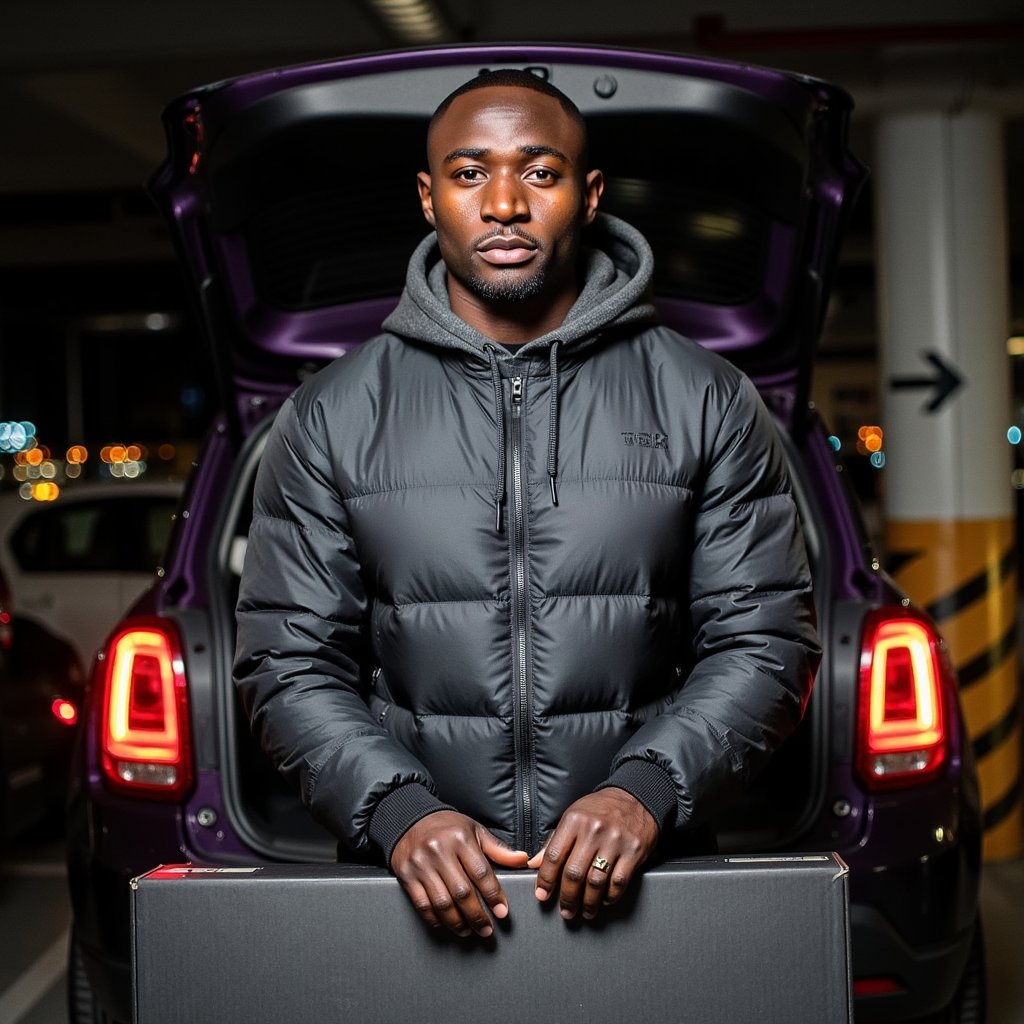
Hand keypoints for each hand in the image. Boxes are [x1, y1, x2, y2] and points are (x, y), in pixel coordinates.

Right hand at [390, 810, 527, 937]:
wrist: (410, 819)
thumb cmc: (447, 828)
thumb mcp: (474, 831)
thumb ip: (497, 849)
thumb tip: (523, 859)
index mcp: (460, 839)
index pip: (481, 873)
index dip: (494, 895)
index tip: (502, 912)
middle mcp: (440, 851)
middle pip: (462, 892)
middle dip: (477, 915)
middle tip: (487, 930)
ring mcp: (421, 864)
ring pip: (442, 902)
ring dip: (457, 922)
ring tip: (468, 931)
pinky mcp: (406, 875)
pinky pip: (422, 904)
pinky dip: (435, 918)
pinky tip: (446, 923)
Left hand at [527, 788, 658, 920]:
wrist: (636, 798)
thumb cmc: (600, 809)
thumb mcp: (574, 816)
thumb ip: (554, 840)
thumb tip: (535, 864)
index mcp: (574, 820)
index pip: (553, 855)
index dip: (546, 879)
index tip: (542, 895)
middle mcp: (593, 830)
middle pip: (574, 873)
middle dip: (567, 897)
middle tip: (566, 911)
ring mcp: (615, 841)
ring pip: (596, 882)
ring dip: (588, 902)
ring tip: (585, 911)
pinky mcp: (633, 851)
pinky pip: (618, 882)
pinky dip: (610, 896)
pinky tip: (605, 900)